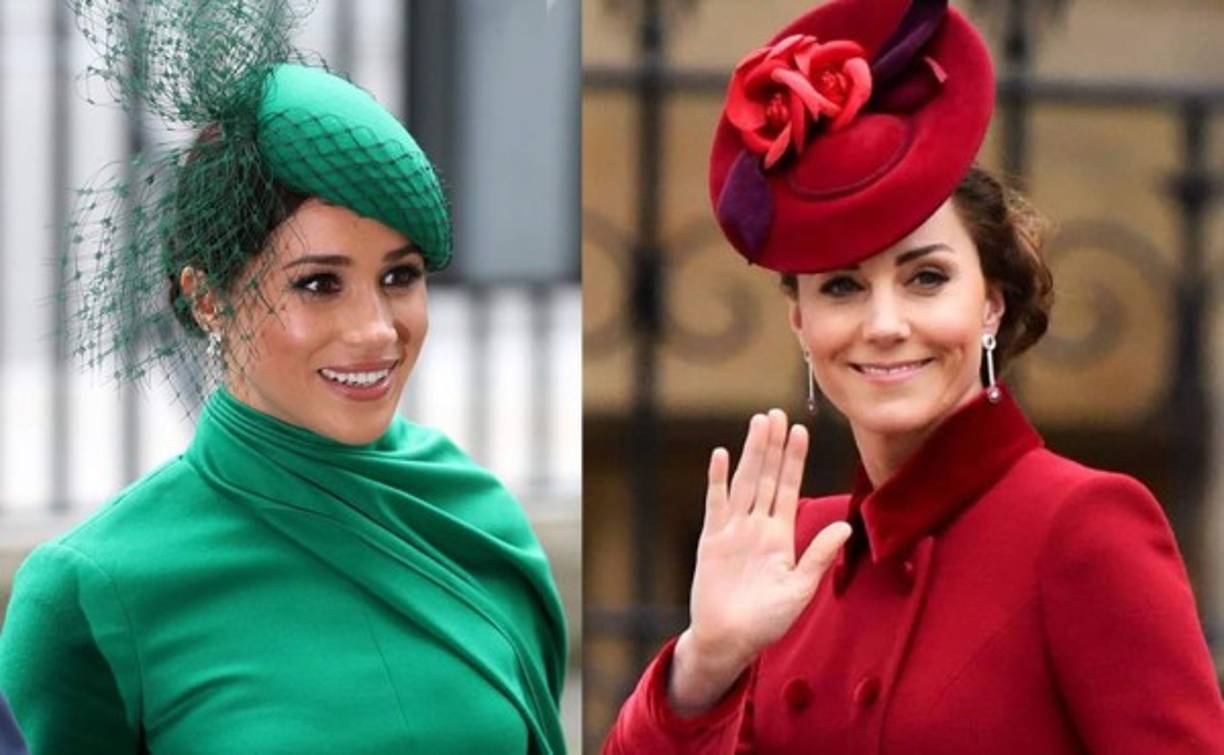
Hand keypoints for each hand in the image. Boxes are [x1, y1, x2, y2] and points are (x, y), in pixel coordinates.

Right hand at [669, 409, 851, 714]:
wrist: (729, 640)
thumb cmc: (767, 621)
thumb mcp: (800, 590)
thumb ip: (819, 557)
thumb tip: (846, 528)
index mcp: (780, 535)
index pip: (788, 488)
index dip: (794, 460)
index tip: (800, 431)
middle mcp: (757, 526)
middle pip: (766, 476)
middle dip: (772, 445)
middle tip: (776, 413)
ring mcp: (733, 530)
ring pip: (744, 482)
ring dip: (751, 453)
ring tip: (758, 423)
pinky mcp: (712, 539)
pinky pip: (715, 503)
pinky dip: (718, 479)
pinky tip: (721, 455)